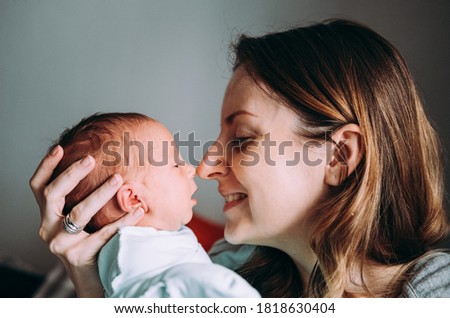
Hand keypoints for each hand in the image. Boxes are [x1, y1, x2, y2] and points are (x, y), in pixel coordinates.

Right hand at [29, 145, 143, 296]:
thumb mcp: (80, 219)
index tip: (60, 147)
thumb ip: (82, 198)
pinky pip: (104, 233)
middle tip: (91, 158)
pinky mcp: (79, 256)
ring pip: (78, 213)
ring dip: (99, 193)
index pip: (38, 187)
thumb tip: (104, 163)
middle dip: (71, 173)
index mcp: (48, 215)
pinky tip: (137, 210)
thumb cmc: (90, 241)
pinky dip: (122, 220)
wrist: (93, 278)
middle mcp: (48, 228)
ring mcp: (61, 243)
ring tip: (118, 178)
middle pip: (52, 195)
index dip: (46, 166)